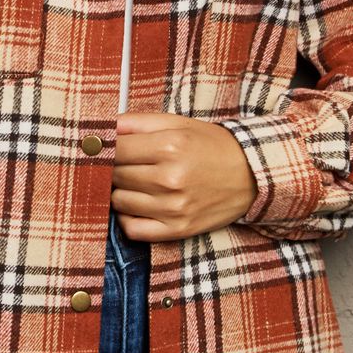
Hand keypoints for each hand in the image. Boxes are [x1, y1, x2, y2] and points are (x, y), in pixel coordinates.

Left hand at [110, 112, 258, 242]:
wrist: (252, 175)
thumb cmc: (211, 146)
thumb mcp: (177, 123)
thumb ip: (136, 122)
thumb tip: (101, 127)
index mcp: (170, 146)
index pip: (114, 149)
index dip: (105, 147)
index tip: (105, 147)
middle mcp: (170, 178)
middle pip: (114, 175)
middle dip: (114, 167)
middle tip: (127, 163)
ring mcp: (173, 208)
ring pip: (118, 201)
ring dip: (121, 191)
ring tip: (137, 182)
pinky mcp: (177, 230)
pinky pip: (132, 229)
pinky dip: (127, 218)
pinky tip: (137, 204)